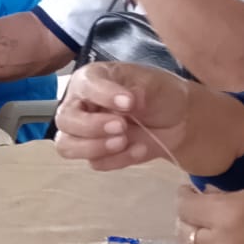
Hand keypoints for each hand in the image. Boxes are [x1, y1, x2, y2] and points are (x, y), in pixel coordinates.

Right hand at [53, 62, 195, 170]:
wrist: (179, 121)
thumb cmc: (160, 94)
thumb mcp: (154, 83)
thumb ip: (139, 88)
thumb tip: (127, 100)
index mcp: (91, 80)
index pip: (84, 87)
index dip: (102, 96)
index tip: (128, 103)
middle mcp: (80, 105)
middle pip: (65, 120)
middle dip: (91, 126)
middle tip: (121, 126)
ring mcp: (84, 133)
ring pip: (67, 146)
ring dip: (93, 147)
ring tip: (123, 142)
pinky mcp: (96, 154)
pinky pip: (96, 162)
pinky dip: (117, 159)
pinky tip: (139, 149)